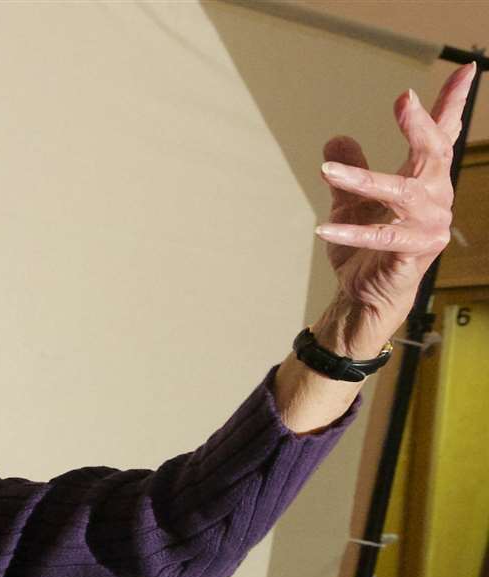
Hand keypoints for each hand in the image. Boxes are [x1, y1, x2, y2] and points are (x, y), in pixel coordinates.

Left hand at [312, 63, 474, 356]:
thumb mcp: (350, 201)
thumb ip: (349, 168)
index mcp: (422, 180)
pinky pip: (383, 238)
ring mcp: (428, 225)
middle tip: (404, 100)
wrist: (363, 293)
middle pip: (434, 153)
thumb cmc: (364, 248)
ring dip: (363, 181)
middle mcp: (433, 197)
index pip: (442, 134)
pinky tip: (324, 227)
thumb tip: (338, 137)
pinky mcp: (414, 253)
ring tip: (326, 172)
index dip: (453, 102)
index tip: (465, 69)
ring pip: (402, 193)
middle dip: (420, 125)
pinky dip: (352, 232)